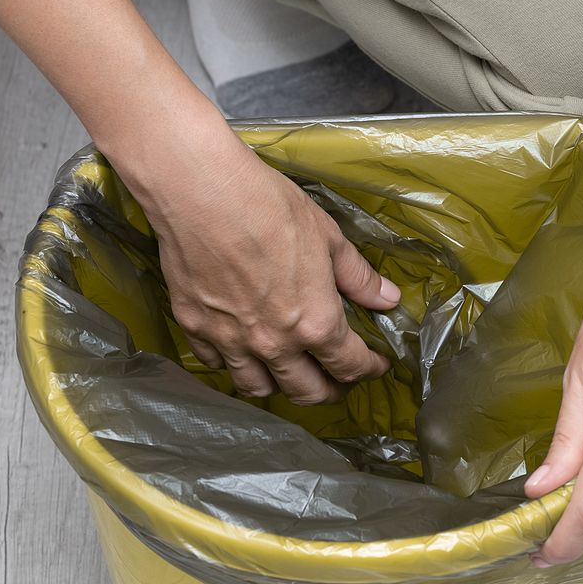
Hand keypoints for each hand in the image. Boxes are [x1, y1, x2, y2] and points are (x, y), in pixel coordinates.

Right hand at [112, 118, 399, 403]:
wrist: (201, 192)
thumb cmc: (270, 208)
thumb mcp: (328, 238)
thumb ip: (358, 278)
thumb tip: (388, 300)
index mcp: (314, 324)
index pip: (349, 366)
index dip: (369, 369)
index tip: (376, 365)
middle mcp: (273, 344)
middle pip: (307, 392)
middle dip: (330, 391)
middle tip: (338, 380)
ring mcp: (230, 341)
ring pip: (257, 388)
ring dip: (280, 388)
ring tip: (291, 374)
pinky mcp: (194, 327)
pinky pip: (216, 364)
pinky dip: (232, 365)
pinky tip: (241, 352)